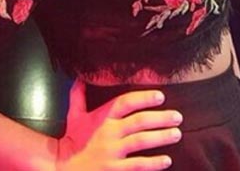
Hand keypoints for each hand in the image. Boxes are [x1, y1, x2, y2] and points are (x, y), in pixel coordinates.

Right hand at [57, 81, 181, 170]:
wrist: (61, 168)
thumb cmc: (71, 141)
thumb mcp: (74, 116)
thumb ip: (79, 96)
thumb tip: (80, 78)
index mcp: (102, 117)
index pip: (126, 102)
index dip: (144, 98)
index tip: (160, 96)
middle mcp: (109, 133)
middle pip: (139, 121)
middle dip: (161, 118)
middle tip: (178, 116)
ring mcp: (112, 153)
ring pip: (141, 142)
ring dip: (161, 137)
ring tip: (177, 133)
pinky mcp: (114, 170)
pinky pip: (138, 166)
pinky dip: (153, 163)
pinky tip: (166, 160)